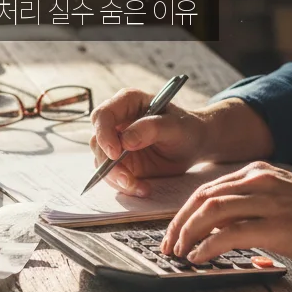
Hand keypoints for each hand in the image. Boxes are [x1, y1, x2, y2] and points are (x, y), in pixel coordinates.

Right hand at [89, 87, 207, 196]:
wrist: (193, 145)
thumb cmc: (186, 128)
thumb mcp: (175, 126)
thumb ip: (152, 128)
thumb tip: (125, 140)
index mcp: (127, 102)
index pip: (103, 115)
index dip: (104, 134)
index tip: (115, 154)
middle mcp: (117, 121)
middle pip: (98, 141)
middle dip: (108, 164)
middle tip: (127, 179)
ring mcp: (116, 142)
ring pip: (101, 161)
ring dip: (116, 178)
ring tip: (141, 188)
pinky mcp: (120, 161)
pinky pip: (112, 175)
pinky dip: (124, 186)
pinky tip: (143, 189)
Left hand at [162, 162, 291, 264]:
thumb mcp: (283, 200)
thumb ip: (253, 206)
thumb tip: (220, 228)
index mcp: (259, 173)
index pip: (208, 189)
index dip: (185, 211)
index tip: (174, 231)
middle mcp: (259, 180)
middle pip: (202, 198)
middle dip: (178, 223)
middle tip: (168, 245)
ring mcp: (267, 201)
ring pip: (210, 210)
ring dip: (187, 233)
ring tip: (178, 253)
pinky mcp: (276, 225)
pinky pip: (229, 233)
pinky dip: (207, 246)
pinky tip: (199, 258)